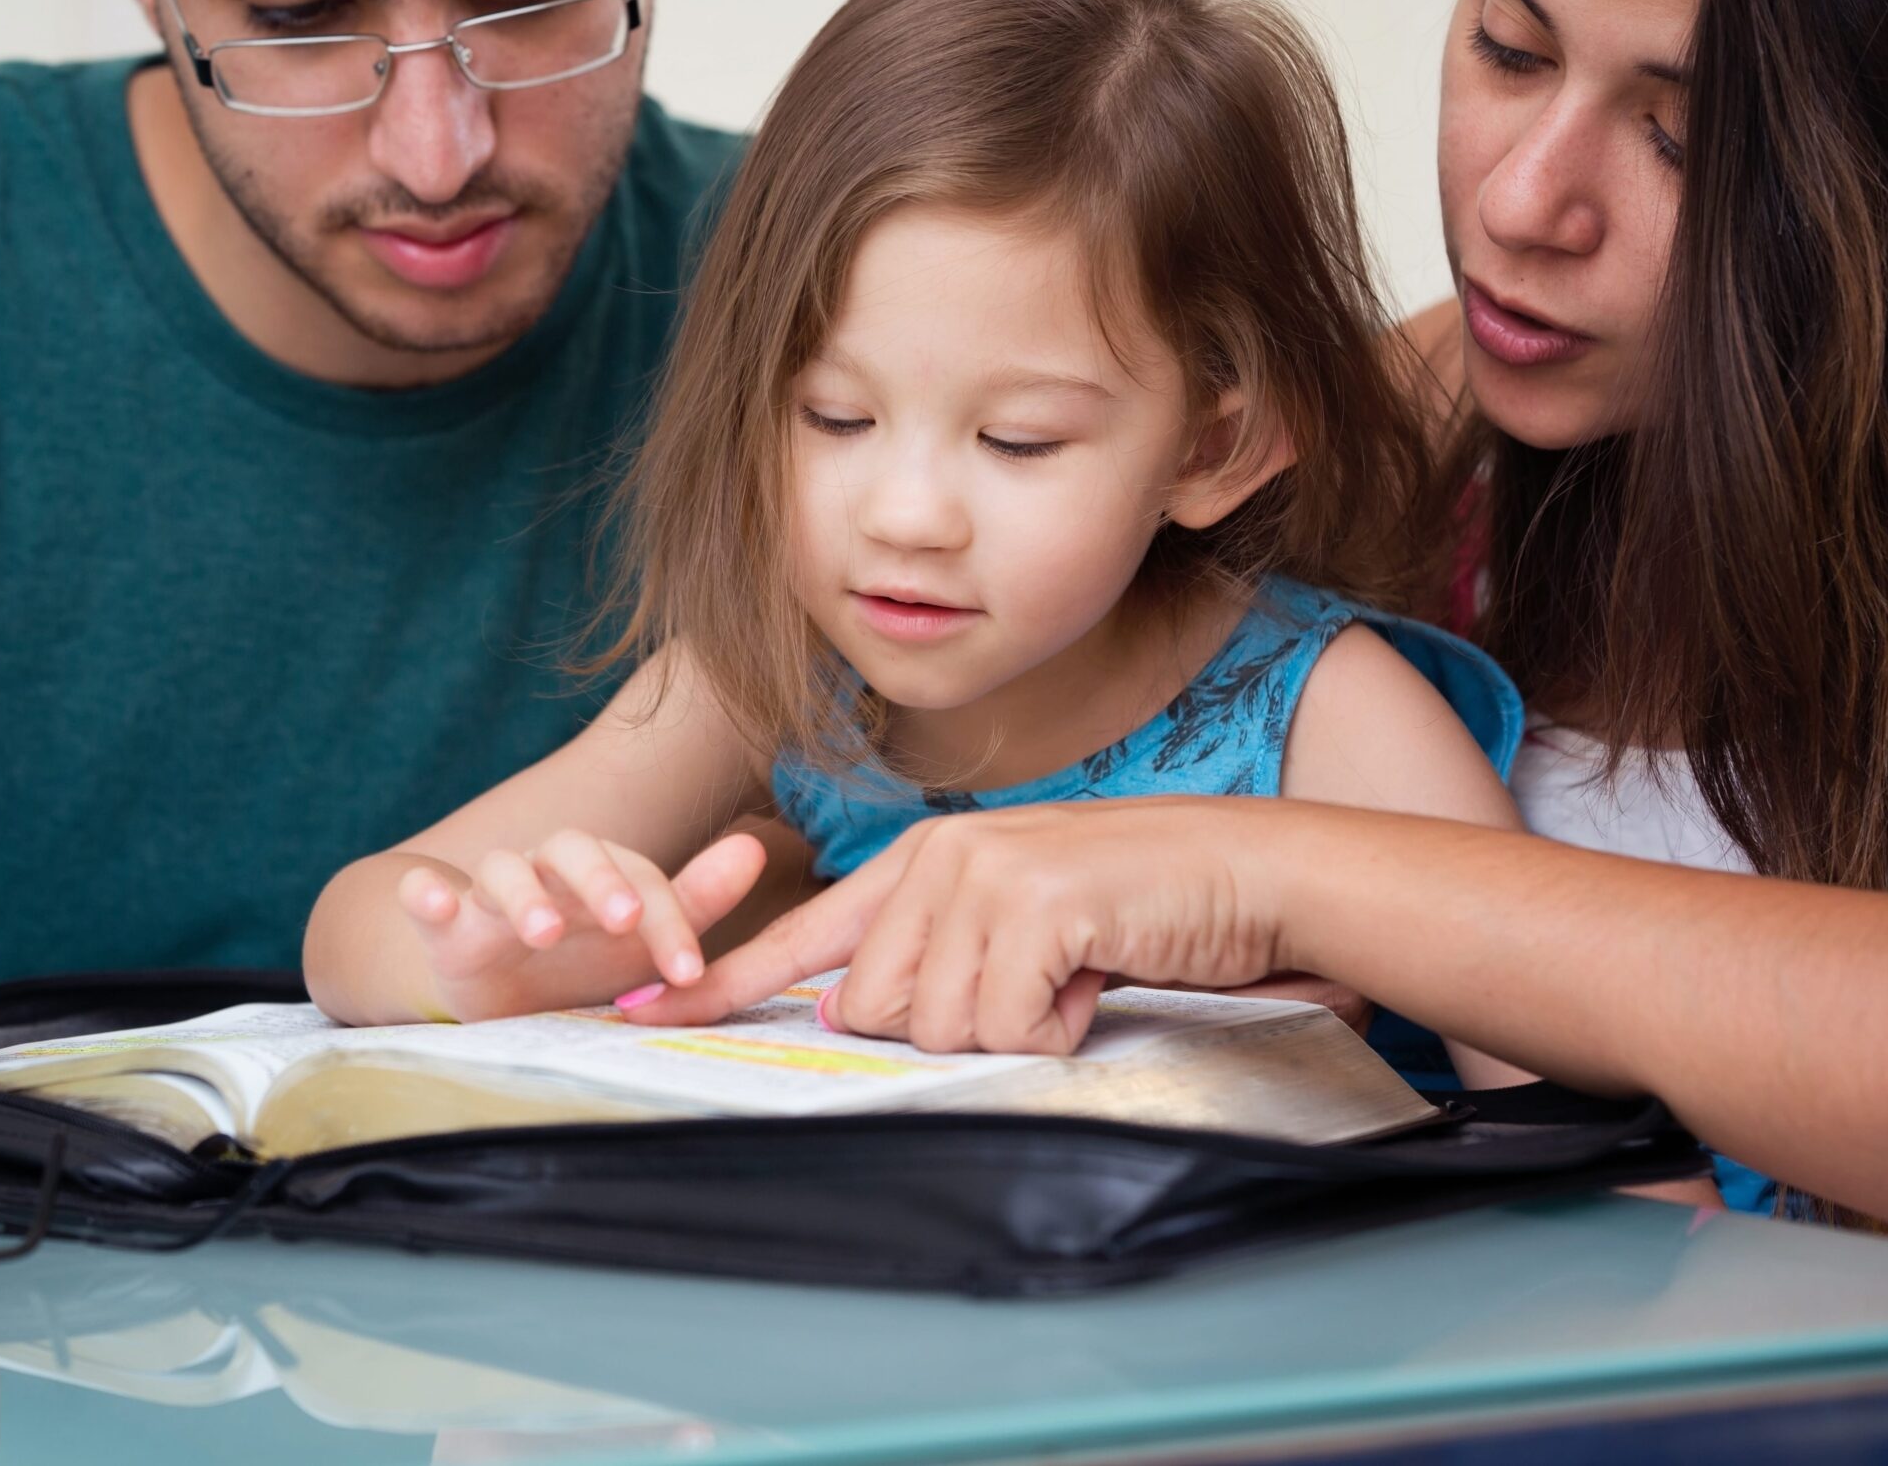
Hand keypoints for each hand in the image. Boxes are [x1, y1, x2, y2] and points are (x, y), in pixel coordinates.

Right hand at [397, 830, 767, 1020]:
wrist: (500, 998)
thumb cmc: (583, 962)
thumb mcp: (641, 943)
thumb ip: (696, 899)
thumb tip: (753, 847)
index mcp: (600, 872)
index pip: (640, 876)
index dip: (667, 920)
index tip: (689, 970)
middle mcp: (546, 872)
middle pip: (570, 849)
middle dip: (600, 881)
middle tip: (625, 921)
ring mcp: (490, 898)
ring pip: (501, 870)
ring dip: (523, 894)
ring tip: (543, 932)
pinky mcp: (443, 930)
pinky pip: (425, 897)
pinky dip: (426, 893)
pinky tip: (432, 898)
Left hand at [628, 797, 1297, 1050]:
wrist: (1243, 872)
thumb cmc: (1137, 908)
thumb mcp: (1020, 923)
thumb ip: (939, 957)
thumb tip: (859, 1017)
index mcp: (923, 863)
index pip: (803, 935)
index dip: (722, 983)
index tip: (643, 1014)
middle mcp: (936, 860)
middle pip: (871, 1010)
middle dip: (953, 1027)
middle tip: (1034, 988)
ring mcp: (979, 876)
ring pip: (934, 1026)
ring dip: (1013, 1028)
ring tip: (1070, 975)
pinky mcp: (1029, 905)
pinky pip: (1004, 1023)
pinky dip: (1057, 1026)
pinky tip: (1095, 976)